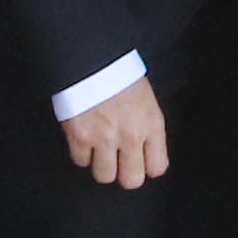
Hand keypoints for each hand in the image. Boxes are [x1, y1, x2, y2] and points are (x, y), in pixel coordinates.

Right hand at [61, 72, 171, 189]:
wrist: (91, 57)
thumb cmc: (119, 73)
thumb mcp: (146, 99)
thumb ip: (147, 127)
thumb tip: (145, 151)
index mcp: (151, 124)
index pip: (157, 167)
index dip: (147, 167)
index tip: (140, 161)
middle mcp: (130, 135)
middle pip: (131, 180)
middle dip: (124, 172)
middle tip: (118, 161)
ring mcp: (104, 138)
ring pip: (104, 176)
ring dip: (101, 164)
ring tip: (99, 149)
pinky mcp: (79, 136)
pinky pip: (81, 161)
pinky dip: (81, 153)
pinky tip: (84, 138)